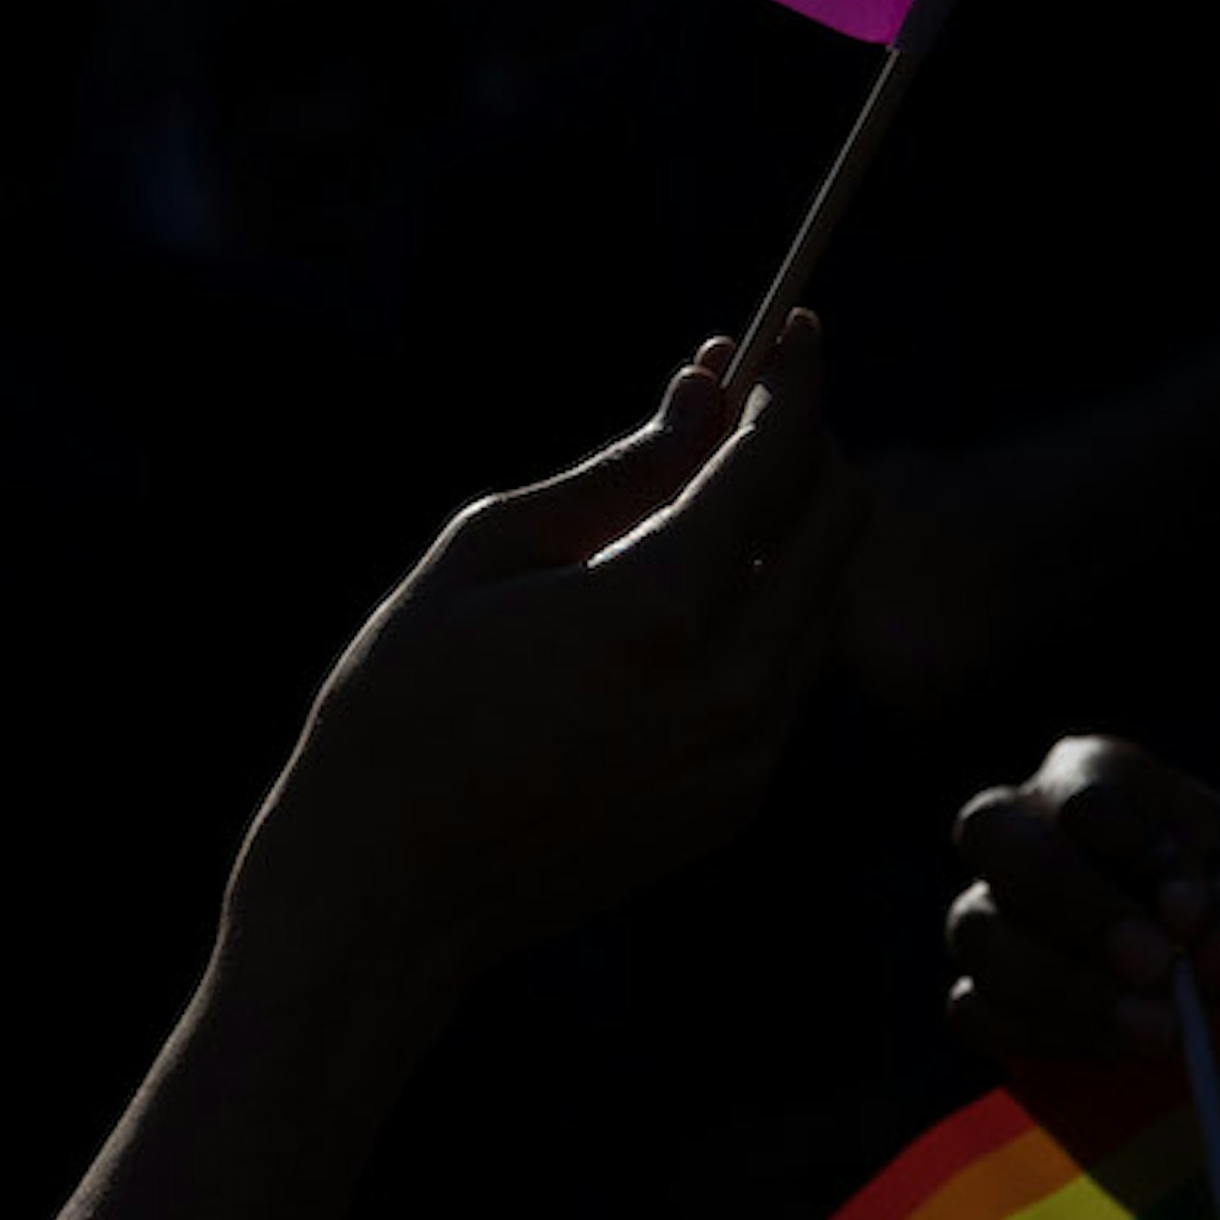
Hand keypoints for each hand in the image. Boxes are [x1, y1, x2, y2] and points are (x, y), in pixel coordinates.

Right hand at [226, 312, 863, 988]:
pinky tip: (689, 585)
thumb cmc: (400, 704)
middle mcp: (727, 690)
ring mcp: (743, 759)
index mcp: (658, 613)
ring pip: (823, 600)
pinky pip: (789, 673)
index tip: (792, 325)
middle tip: (752, 394)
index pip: (777, 460)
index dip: (795, 379)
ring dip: (790, 526)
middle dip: (807, 442)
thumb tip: (706, 392)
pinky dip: (767, 605)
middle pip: (836, 525)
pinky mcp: (735, 804)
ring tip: (707, 482)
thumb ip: (617, 473)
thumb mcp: (487, 552)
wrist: (383, 895)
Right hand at [944, 734, 1219, 1063]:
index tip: (1189, 916)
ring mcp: (997, 913)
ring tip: (1158, 1033)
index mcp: (1101, 778)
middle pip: (992, 836)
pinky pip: (974, 1009)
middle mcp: (1030, 829)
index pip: (1080, 796)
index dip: (1127, 852)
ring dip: (1062, 986)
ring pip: (977, 931)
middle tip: (1155, 969)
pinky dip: (1039, 1035)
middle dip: (1072, 906)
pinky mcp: (991, 996)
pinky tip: (1115, 1053)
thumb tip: (1208, 960)